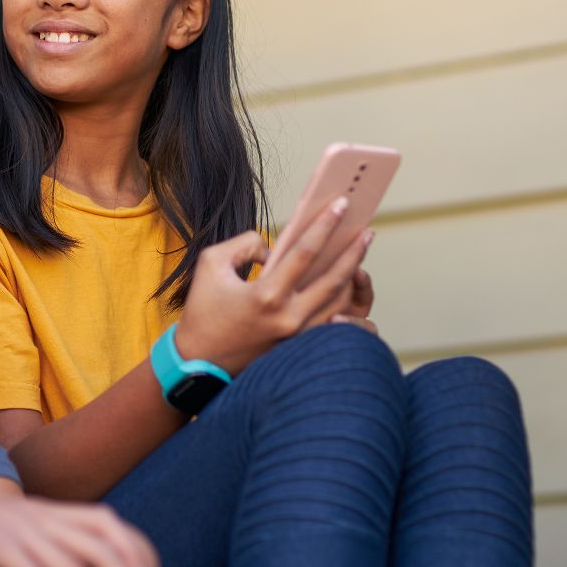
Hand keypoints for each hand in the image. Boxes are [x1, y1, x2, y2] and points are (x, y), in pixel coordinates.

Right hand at [177, 198, 374, 372]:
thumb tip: (275, 247)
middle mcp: (288, 317)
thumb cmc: (202, 309)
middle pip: (334, 279)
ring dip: (351, 276)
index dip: (325, 225)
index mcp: (266, 294)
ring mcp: (296, 336)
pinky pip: (329, 319)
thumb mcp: (211, 263)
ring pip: (337, 302)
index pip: (305, 252)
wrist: (198, 361)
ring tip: (359, 253)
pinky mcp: (297, 346)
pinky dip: (341, 299)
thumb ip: (246, 244)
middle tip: (368, 231)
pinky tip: (346, 282)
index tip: (341, 204)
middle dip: (354, 252)